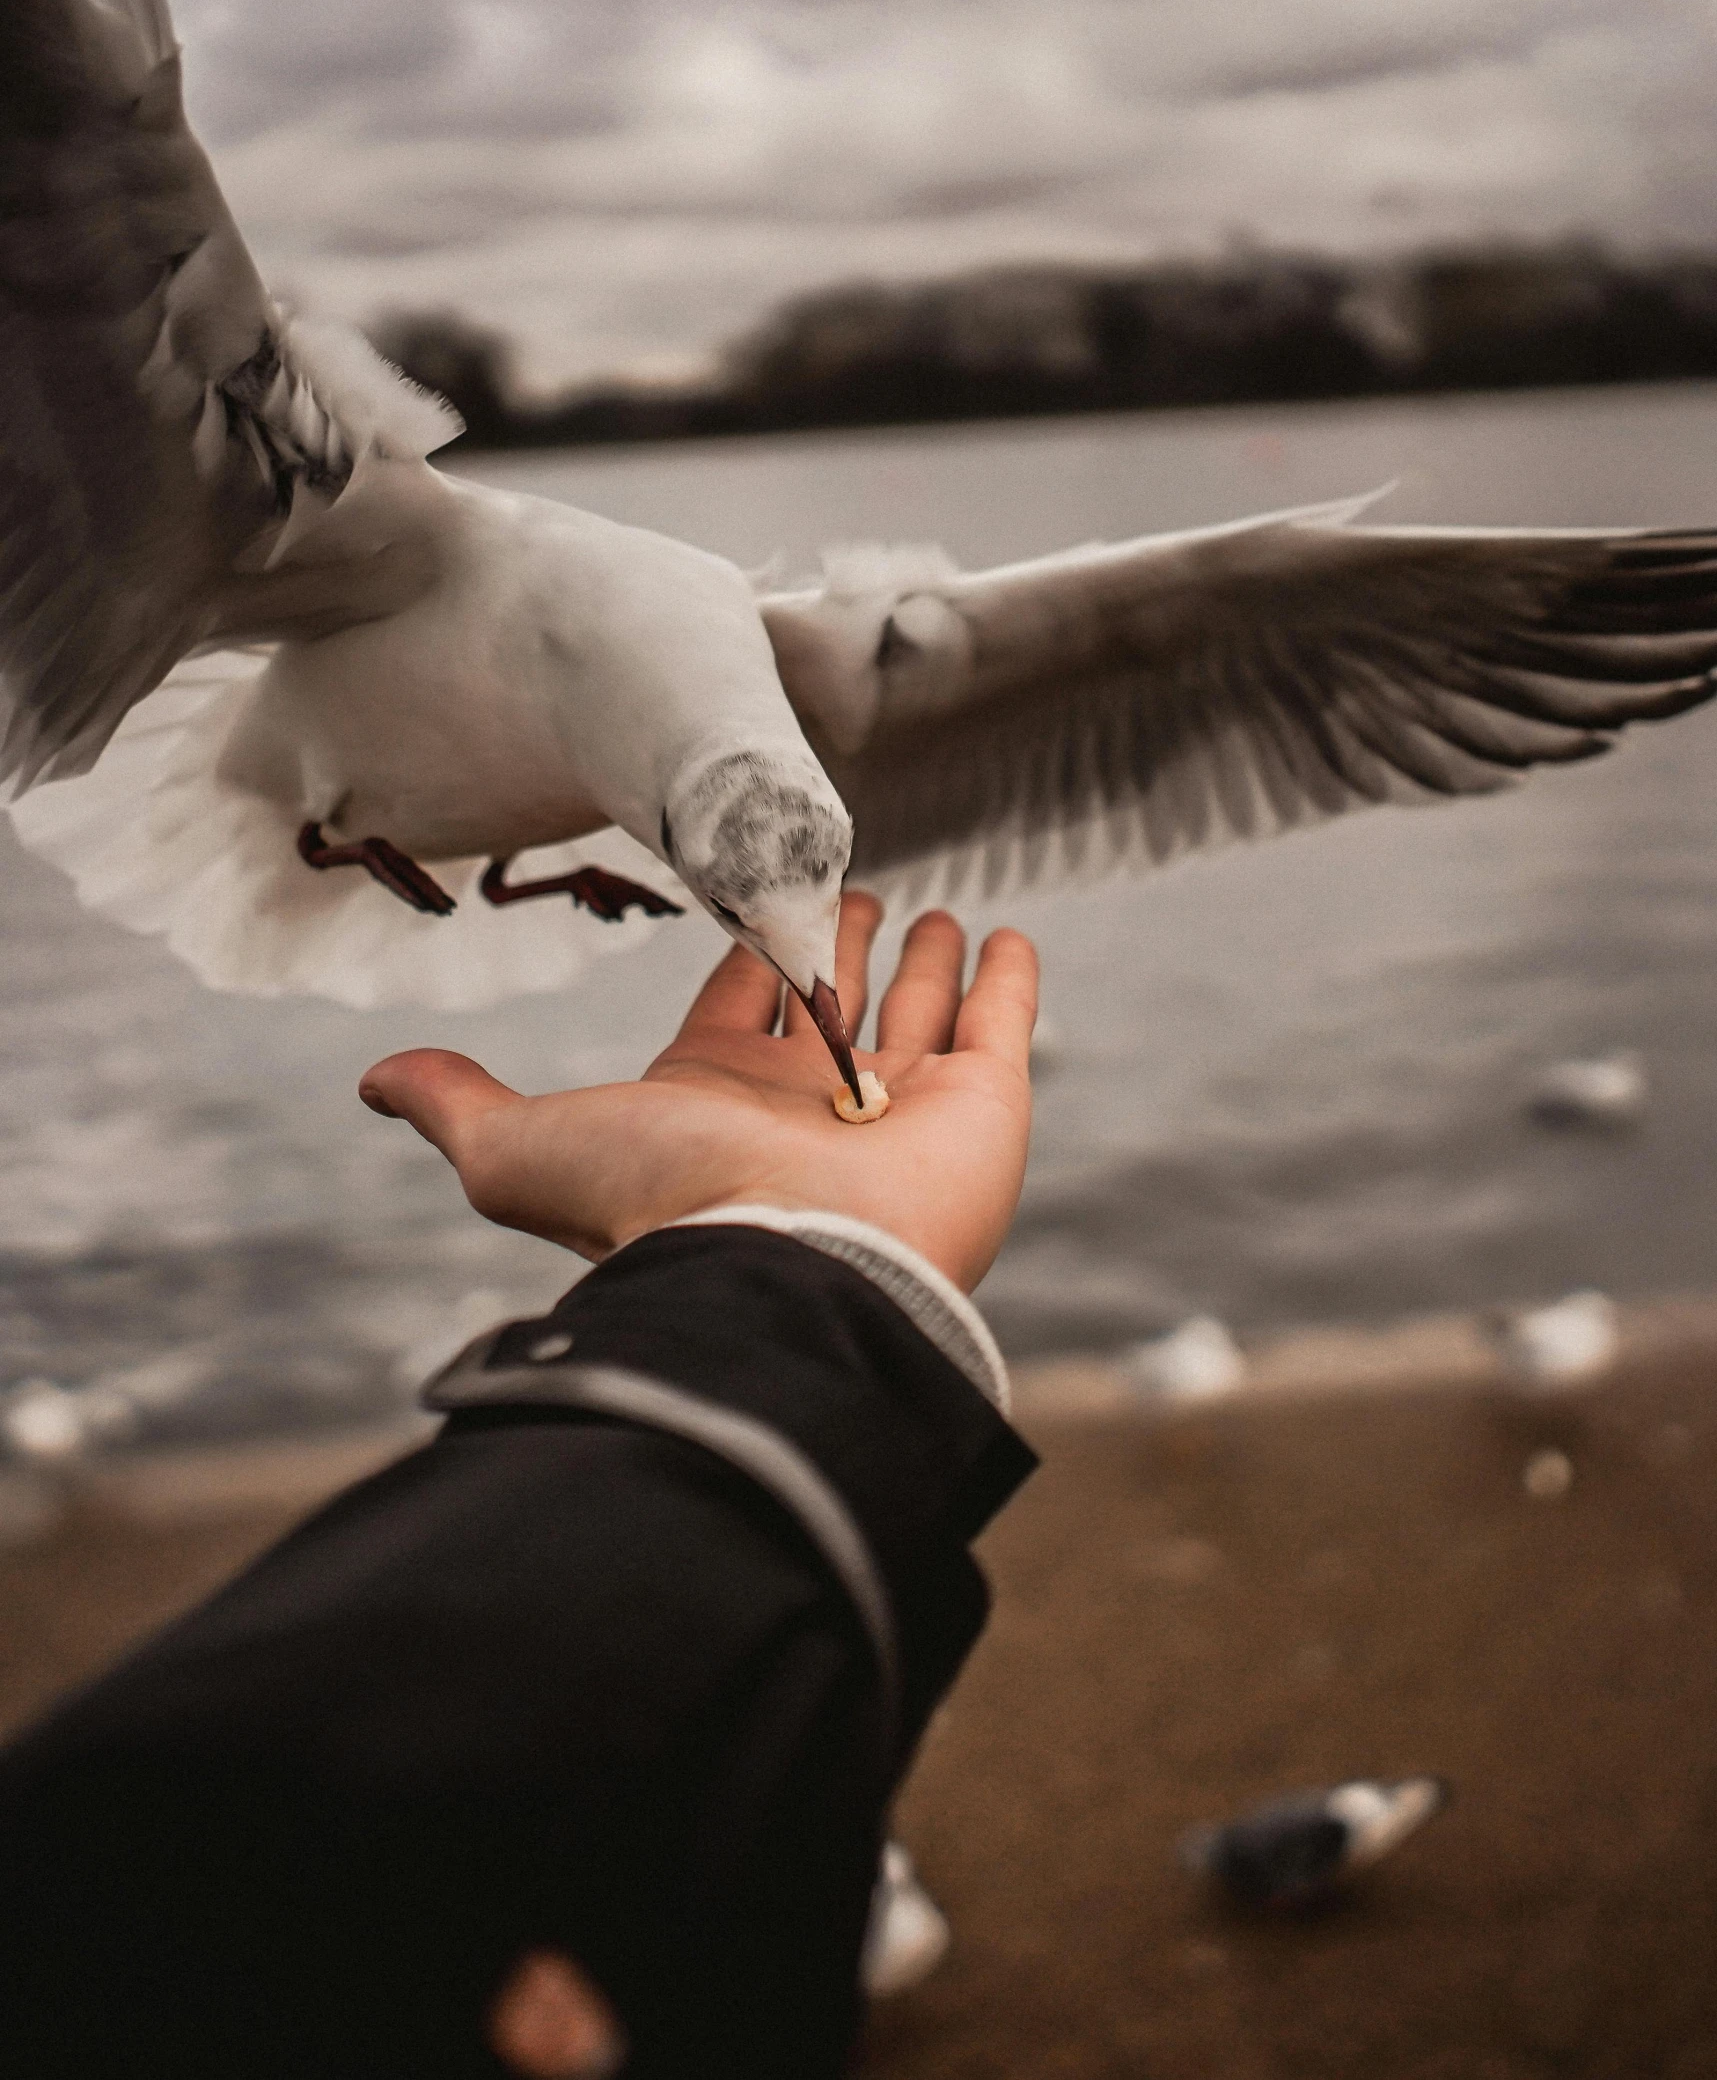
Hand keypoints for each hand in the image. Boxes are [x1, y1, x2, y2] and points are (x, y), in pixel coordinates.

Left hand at [359, 895, 1038, 1291]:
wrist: (789, 1267)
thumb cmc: (662, 1207)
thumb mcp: (525, 1147)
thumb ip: (461, 1105)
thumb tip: (375, 1080)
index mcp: (720, 1097)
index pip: (742, 1004)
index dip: (750, 956)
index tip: (755, 898)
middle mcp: (814, 1100)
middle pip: (834, 1001)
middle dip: (841, 947)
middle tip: (857, 892)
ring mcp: (903, 1103)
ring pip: (919, 1011)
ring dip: (926, 961)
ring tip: (937, 914)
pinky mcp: (983, 1106)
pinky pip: (1001, 1025)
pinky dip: (1007, 980)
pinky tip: (1007, 939)